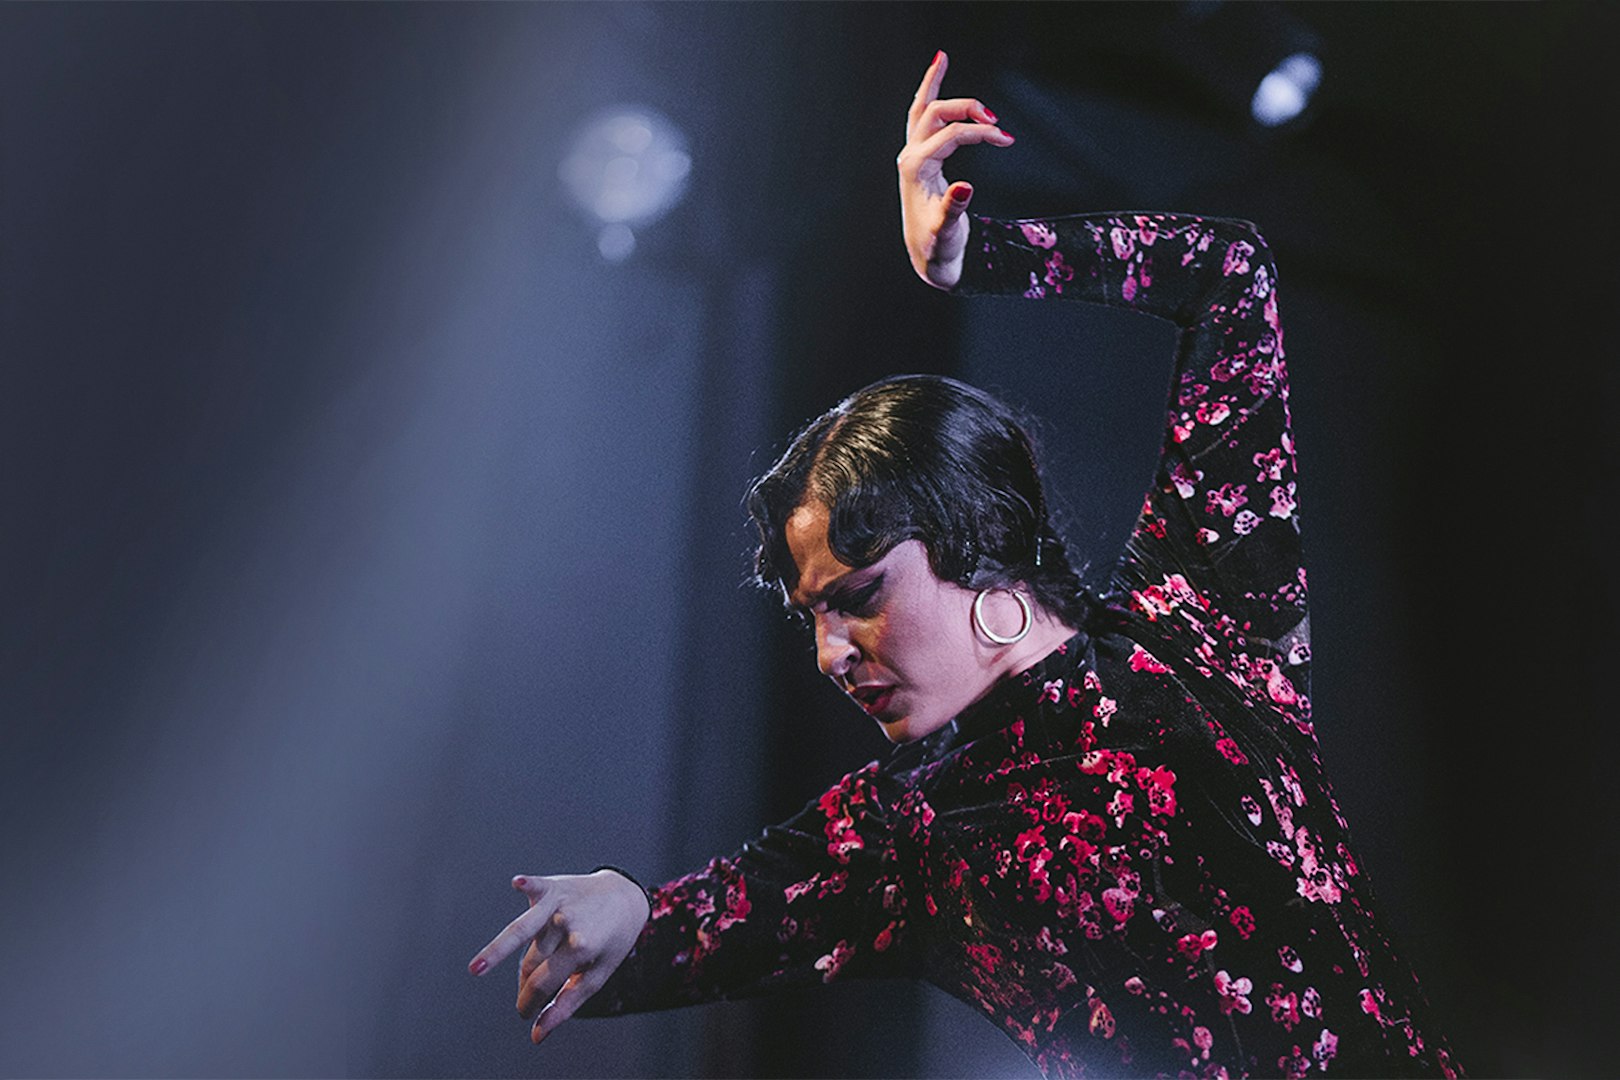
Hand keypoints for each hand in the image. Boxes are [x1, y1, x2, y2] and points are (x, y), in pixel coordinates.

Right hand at [468, 869, 650, 1044]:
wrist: (625, 896)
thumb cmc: (610, 941)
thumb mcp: (597, 976)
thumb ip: (566, 1005)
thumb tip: (536, 1035)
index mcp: (581, 947)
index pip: (544, 983)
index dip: (529, 1004)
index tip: (525, 1015)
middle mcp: (568, 924)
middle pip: (530, 962)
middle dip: (524, 984)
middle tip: (525, 999)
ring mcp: (559, 903)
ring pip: (520, 932)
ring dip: (498, 951)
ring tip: (477, 969)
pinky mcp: (551, 886)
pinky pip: (534, 887)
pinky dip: (527, 885)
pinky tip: (519, 883)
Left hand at [897, 51, 1014, 289]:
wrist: (929, 254)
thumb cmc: (938, 244)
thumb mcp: (947, 232)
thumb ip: (953, 210)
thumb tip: (965, 187)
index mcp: (916, 169)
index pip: (950, 134)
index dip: (980, 132)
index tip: (1007, 139)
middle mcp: (910, 155)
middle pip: (935, 113)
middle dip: (968, 109)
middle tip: (997, 122)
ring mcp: (913, 153)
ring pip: (920, 108)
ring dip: (933, 83)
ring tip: (942, 57)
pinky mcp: (920, 155)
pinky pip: (921, 115)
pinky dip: (929, 92)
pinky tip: (936, 70)